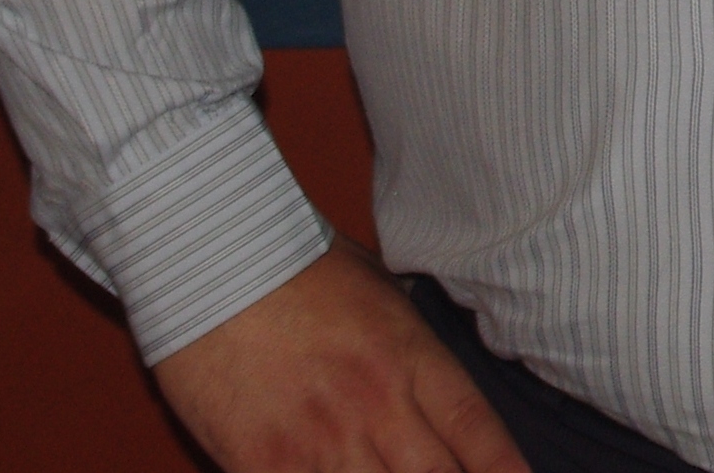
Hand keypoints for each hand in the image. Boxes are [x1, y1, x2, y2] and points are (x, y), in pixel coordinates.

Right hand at [153, 239, 530, 471]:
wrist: (211, 261)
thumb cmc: (293, 264)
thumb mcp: (373, 288)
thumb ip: (406, 339)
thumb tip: (427, 373)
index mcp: (408, 355)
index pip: (474, 428)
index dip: (502, 467)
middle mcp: (375, 405)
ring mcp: (322, 443)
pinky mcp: (265, 467)